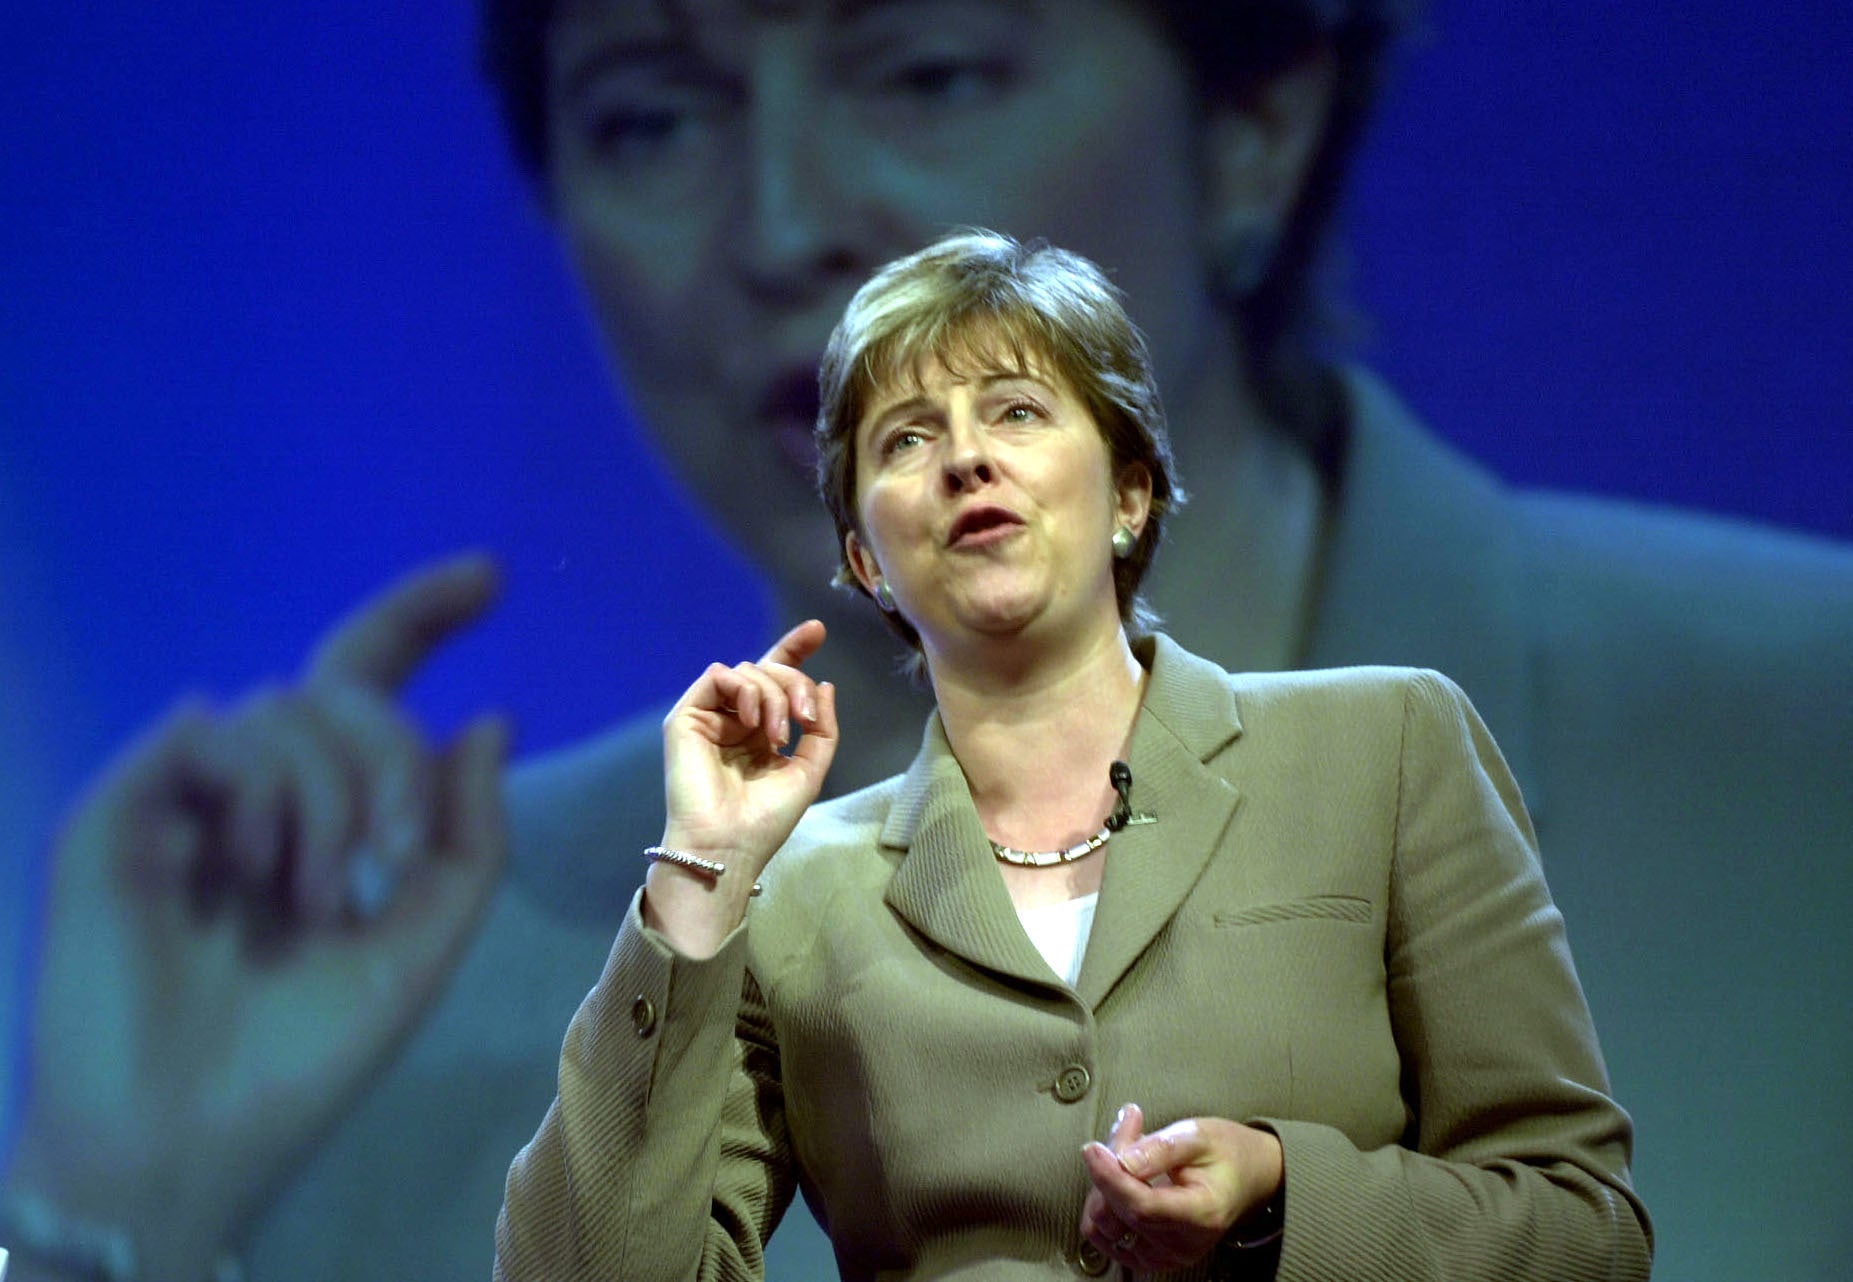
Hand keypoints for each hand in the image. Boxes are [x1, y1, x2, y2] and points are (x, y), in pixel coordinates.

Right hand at [7, 554, 507, 1280]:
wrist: (194, 1139)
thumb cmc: (306, 1053)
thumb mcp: (425, 943)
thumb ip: (467, 834)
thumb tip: (489, 715)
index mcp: (327, 811)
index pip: (370, 681)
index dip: (422, 616)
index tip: (490, 574)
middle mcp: (256, 790)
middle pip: (342, 690)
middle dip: (388, 759)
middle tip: (389, 857)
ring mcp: (186, 796)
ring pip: (285, 710)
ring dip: (330, 800)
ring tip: (313, 901)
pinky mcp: (120, 810)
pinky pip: (212, 734)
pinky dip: (262, 795)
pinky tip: (257, 874)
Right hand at [645, 621, 837, 954]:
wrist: (728, 844)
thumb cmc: (765, 819)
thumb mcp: (809, 770)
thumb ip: (823, 728)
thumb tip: (824, 684)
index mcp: (760, 731)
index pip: (775, 680)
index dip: (794, 651)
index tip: (817, 630)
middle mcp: (734, 720)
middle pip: (768, 671)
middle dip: (795, 684)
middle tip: (805, 721)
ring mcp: (710, 717)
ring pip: (748, 671)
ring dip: (774, 695)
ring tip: (778, 736)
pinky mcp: (687, 717)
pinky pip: (719, 676)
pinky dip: (745, 691)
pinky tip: (753, 722)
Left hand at [1079, 1103, 1284, 1274]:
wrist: (1246, 1179)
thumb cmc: (1225, 1154)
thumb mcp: (1199, 1135)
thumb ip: (1161, 1148)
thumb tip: (1123, 1161)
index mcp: (1201, 1215)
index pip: (1141, 1207)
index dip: (1109, 1178)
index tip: (1092, 1148)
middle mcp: (1181, 1245)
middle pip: (1119, 1210)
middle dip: (1110, 1164)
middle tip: (1129, 1128)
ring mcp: (1163, 1256)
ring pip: (1102, 1222)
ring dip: (1103, 1182)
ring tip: (1129, 1149)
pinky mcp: (1147, 1256)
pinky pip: (1102, 1233)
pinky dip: (1102, 1201)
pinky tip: (1121, 1176)